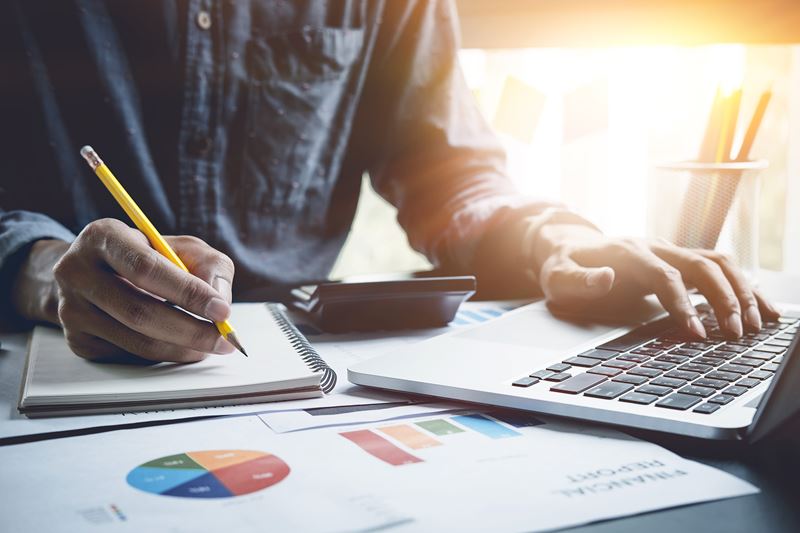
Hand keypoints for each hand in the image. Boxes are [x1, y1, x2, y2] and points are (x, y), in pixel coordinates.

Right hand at [21, 218, 235, 361]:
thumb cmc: (147, 256)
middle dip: (191, 330)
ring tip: (209, 345)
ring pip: (136, 340)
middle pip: (140, 311)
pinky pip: (128, 355)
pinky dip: (163, 354)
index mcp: (103, 237)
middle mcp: (76, 271)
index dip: (187, 292)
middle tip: (224, 339)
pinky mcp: (77, 339)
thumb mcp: (181, 248)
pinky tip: (178, 344)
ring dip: (181, 348)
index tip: (222, 311)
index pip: (146, 268)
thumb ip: (210, 266)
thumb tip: (221, 302)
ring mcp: (71, 309)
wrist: (94, 273)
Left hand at [528, 222, 779, 338]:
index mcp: (627, 252)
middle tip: (736, 333)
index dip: (683, 303)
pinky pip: (719, 267)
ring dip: (741, 290)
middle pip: (701, 266)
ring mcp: (670, 251)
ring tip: (756, 324)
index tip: (697, 333)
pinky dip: (743, 285)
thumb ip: (579, 280)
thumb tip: (606, 279)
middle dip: (724, 299)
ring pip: (717, 263)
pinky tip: (762, 308)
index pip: (664, 275)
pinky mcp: (679, 260)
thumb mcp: (557, 276)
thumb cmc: (564, 265)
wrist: (570, 245)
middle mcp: (655, 247)